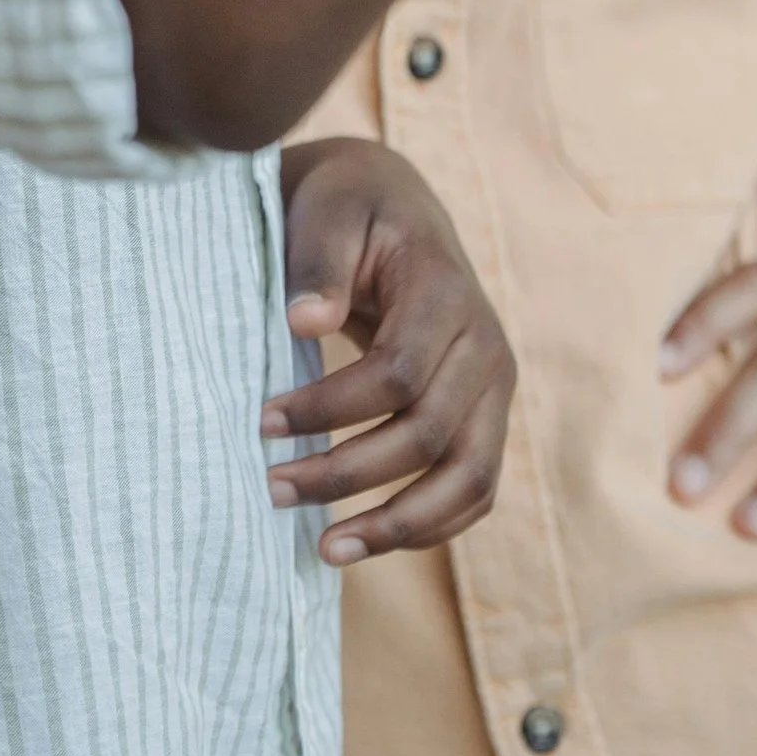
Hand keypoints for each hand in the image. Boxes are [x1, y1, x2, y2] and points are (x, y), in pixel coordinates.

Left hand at [264, 139, 515, 563]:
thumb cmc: (348, 208)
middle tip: (271, 487)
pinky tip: (367, 539)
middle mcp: (485, 344)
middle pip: (430, 435)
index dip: (329, 410)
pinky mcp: (487, 415)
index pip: (399, 373)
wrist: (393, 206)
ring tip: (325, 549)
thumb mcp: (327, 211)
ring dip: (397, 524)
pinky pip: (475, 490)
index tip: (262, 422)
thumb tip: (305, 324)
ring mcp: (494, 386)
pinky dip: (429, 526)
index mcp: (446, 289)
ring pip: (469, 479)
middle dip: (346, 474)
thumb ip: (317, 262)